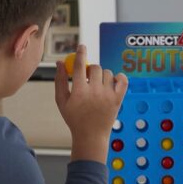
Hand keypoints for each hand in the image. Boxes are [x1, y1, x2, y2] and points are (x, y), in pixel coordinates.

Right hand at [54, 45, 127, 162]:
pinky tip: (112, 83)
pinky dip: (119, 78)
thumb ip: (60, 80)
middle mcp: (94, 91)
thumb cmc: (75, 119)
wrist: (91, 136)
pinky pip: (122, 80)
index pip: (79, 65)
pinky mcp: (118, 99)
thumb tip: (60, 62)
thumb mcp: (62, 101)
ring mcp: (108, 95)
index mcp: (79, 91)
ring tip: (98, 87)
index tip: (82, 46)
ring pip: (107, 73)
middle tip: (88, 78)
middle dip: (90, 70)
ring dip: (102, 76)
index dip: (80, 53)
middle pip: (95, 67)